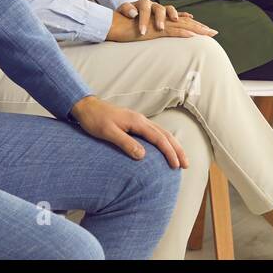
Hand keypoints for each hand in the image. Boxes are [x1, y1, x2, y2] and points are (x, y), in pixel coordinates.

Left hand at [70, 95, 186, 168]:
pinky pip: (155, 132)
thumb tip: (142, 155)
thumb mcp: (108, 133)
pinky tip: (164, 149)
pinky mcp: (135, 123)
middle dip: (177, 149)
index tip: (176, 165)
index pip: (159, 138)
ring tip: (180, 158)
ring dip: (173, 145)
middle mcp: (141, 120)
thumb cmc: (95, 120)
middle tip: (186, 164)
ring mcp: (139, 121)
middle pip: (165, 135)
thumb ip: (125, 143)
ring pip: (162, 133)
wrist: (86, 107)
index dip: (169, 152)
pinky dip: (164, 141)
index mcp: (137, 122)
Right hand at [108, 0, 216, 41]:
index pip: (181, 20)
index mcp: (160, 18)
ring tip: (207, 34)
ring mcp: (158, 22)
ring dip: (195, 29)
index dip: (195, 25)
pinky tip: (191, 35)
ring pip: (180, 24)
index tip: (208, 30)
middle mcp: (161, 17)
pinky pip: (170, 30)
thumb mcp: (143, 30)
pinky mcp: (153, 29)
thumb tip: (163, 33)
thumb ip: (154, 30)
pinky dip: (181, 32)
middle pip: (184, 21)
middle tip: (214, 32)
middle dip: (200, 27)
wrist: (113, 25)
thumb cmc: (126, 29)